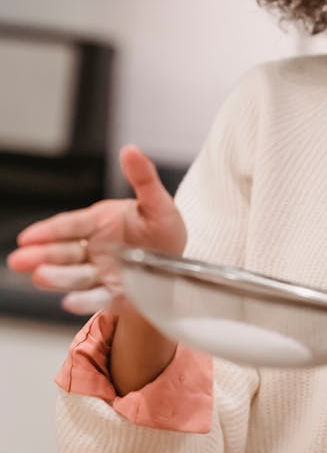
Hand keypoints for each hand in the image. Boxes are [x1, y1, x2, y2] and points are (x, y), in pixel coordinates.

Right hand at [6, 145, 185, 315]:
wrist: (182, 265)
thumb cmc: (163, 231)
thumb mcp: (158, 202)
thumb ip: (143, 178)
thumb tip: (130, 150)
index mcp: (101, 223)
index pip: (70, 225)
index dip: (48, 231)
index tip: (27, 237)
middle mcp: (96, 249)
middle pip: (64, 252)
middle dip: (41, 255)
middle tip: (18, 260)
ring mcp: (102, 272)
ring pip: (75, 274)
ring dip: (57, 277)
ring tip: (39, 276)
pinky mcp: (114, 295)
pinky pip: (98, 297)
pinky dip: (84, 300)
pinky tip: (69, 301)